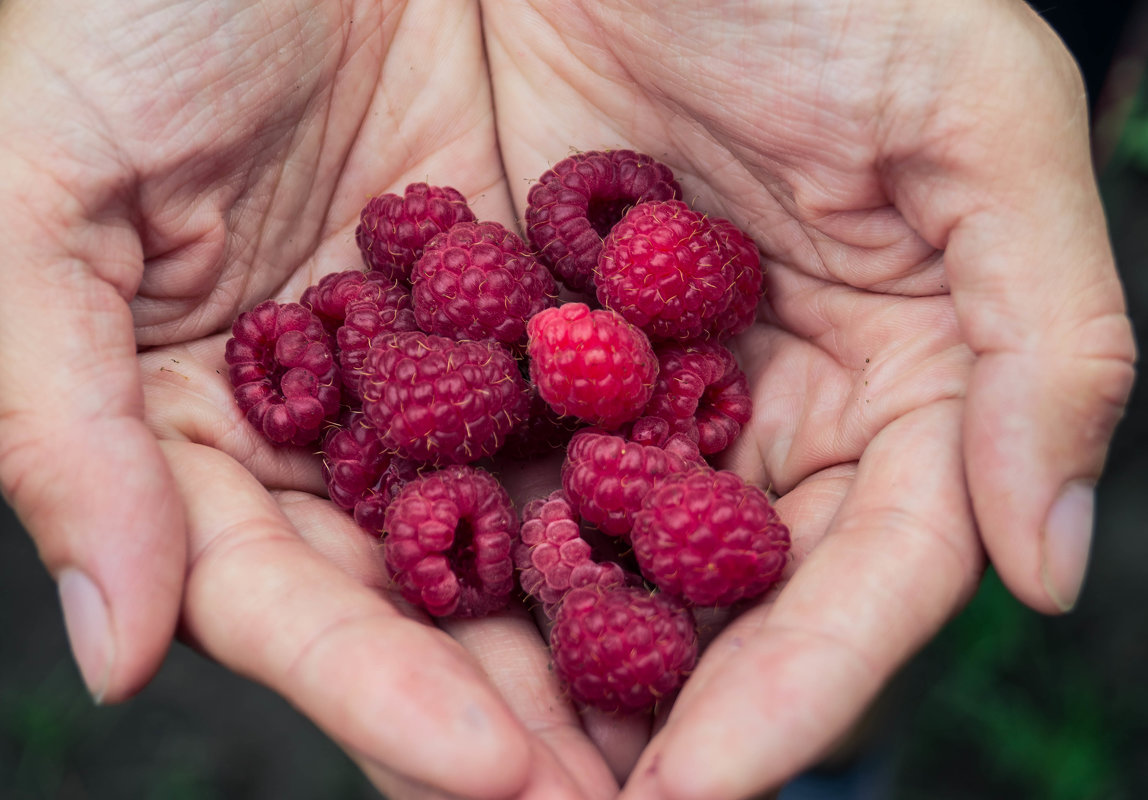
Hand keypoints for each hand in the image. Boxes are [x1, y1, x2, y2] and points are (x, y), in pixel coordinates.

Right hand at [0, 1, 634, 796]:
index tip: (492, 773)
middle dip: (521, 706)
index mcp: (201, 430)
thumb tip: (112, 651)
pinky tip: (734, 554)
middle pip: (429, 601)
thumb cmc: (124, 15)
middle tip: (619, 799)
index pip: (295, 604)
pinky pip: (613, 402)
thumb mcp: (35, 194)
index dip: (382, 693)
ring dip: (609, 627)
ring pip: (531, 525)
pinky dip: (665, 479)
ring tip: (700, 727)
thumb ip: (57, 425)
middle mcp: (331, 423)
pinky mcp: (540, 296)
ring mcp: (443, 367)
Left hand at [482, 0, 1135, 796]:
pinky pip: (477, 464)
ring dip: (533, 672)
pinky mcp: (514, 342)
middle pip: (712, 607)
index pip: (856, 581)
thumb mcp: (975, 121)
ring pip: (589, 563)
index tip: (703, 789)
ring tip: (474, 772)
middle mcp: (757, 412)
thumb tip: (1049, 565)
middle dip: (650, 721)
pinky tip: (403, 627)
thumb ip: (1053, 338)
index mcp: (891, 385)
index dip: (791, 695)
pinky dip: (444, 548)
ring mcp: (630, 389)